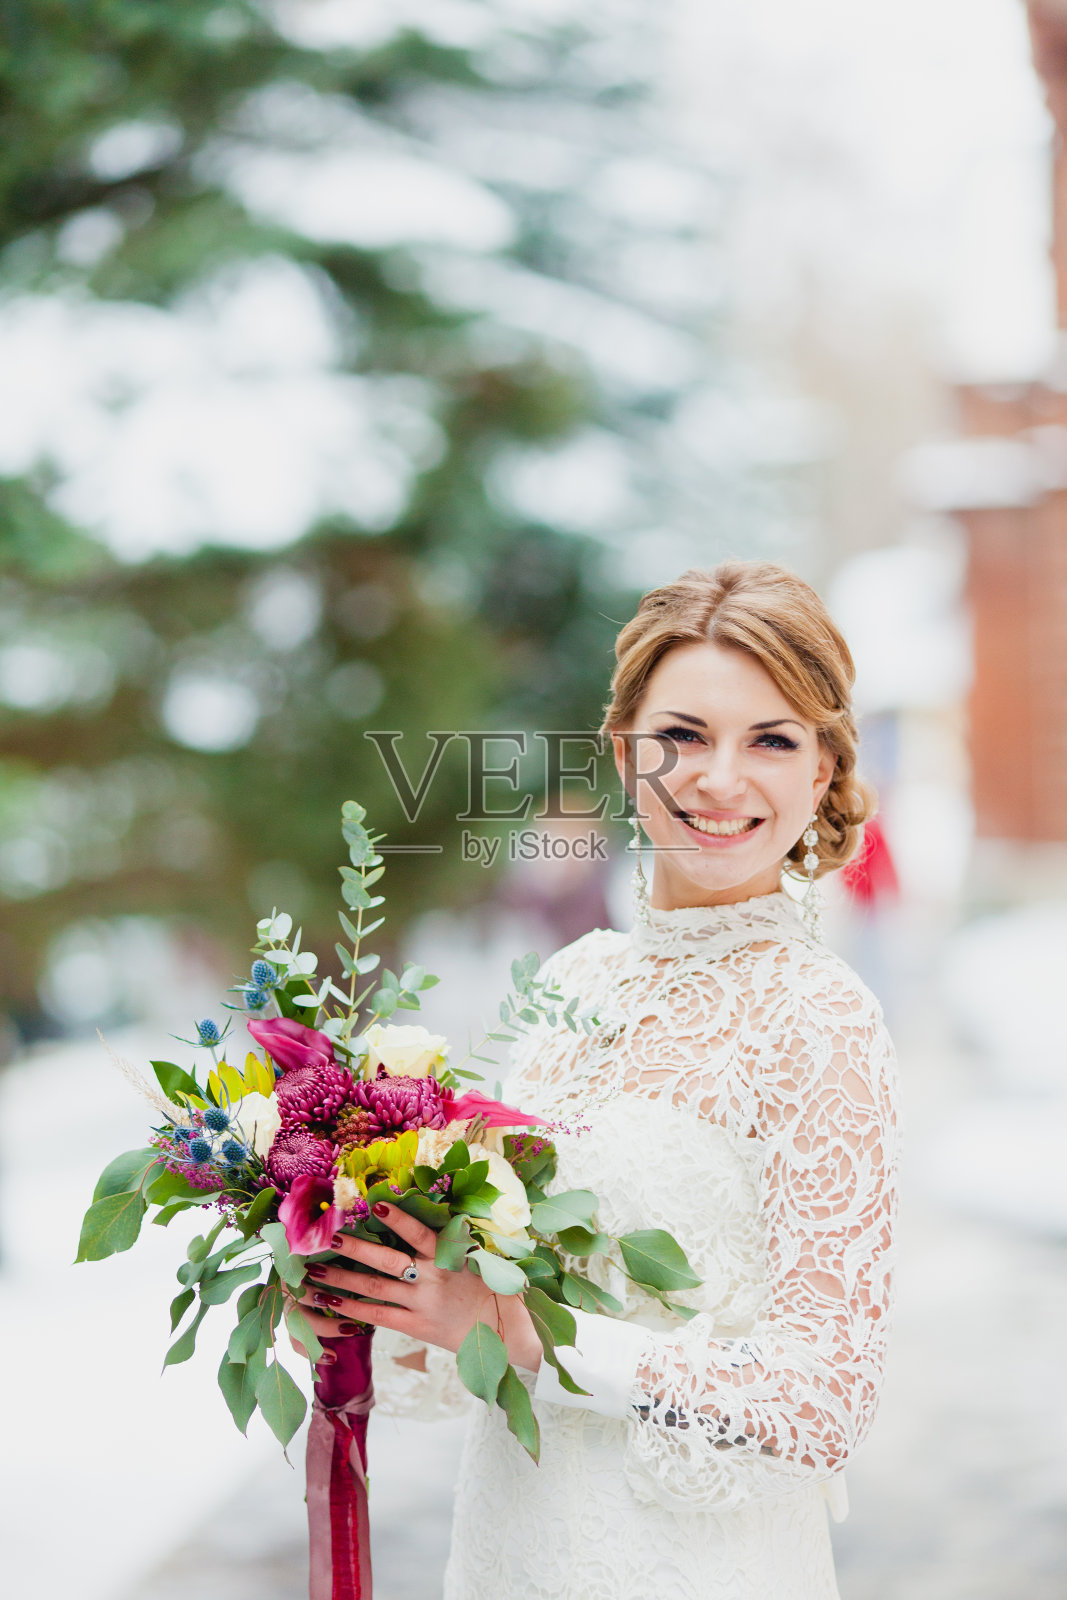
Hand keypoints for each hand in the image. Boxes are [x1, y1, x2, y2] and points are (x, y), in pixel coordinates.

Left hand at [292, 1201, 543, 1373]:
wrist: (507, 1338)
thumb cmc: (499, 1292)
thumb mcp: (486, 1259)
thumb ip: (461, 1241)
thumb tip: (444, 1215)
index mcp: (451, 1257)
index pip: (421, 1233)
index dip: (400, 1219)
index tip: (377, 1202)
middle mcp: (432, 1279)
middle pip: (386, 1261)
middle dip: (355, 1247)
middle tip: (328, 1236)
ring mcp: (421, 1303)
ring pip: (374, 1288)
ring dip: (342, 1279)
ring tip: (313, 1272)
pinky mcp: (416, 1326)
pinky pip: (378, 1316)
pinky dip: (352, 1308)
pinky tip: (330, 1302)